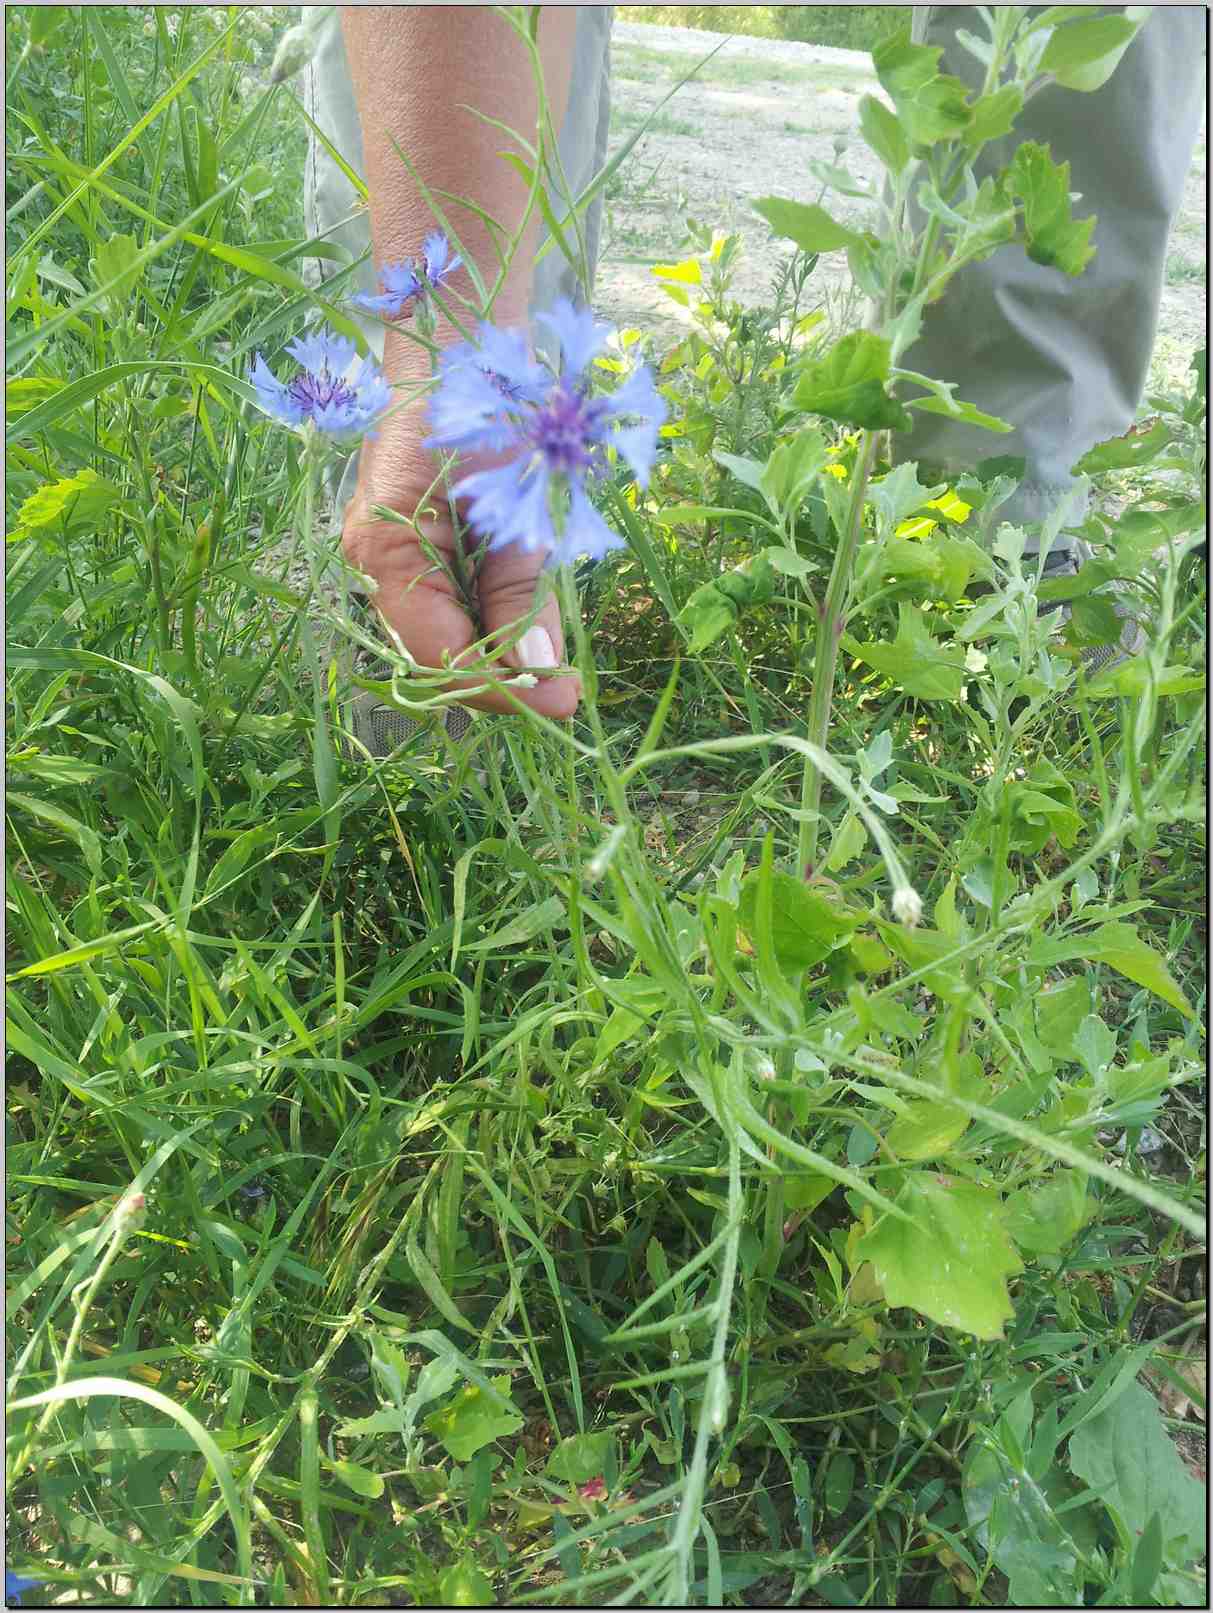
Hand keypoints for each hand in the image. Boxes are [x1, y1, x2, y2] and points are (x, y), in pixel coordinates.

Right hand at [341, 402, 580, 720]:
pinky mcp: (426, 551)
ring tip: (557, 662)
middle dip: (501, 678)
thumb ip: (520, 589)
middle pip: (438, 656)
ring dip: (503, 653)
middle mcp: (379, 564)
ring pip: (451, 638)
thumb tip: (535, 670)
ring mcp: (399, 559)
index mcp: (383, 548)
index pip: (434, 653)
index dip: (496, 688)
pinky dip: (498, 621)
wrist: (467, 337)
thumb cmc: (486, 401)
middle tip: (566, 687)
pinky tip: (532, 622)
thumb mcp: (514, 500)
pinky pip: (459, 608)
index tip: (561, 700)